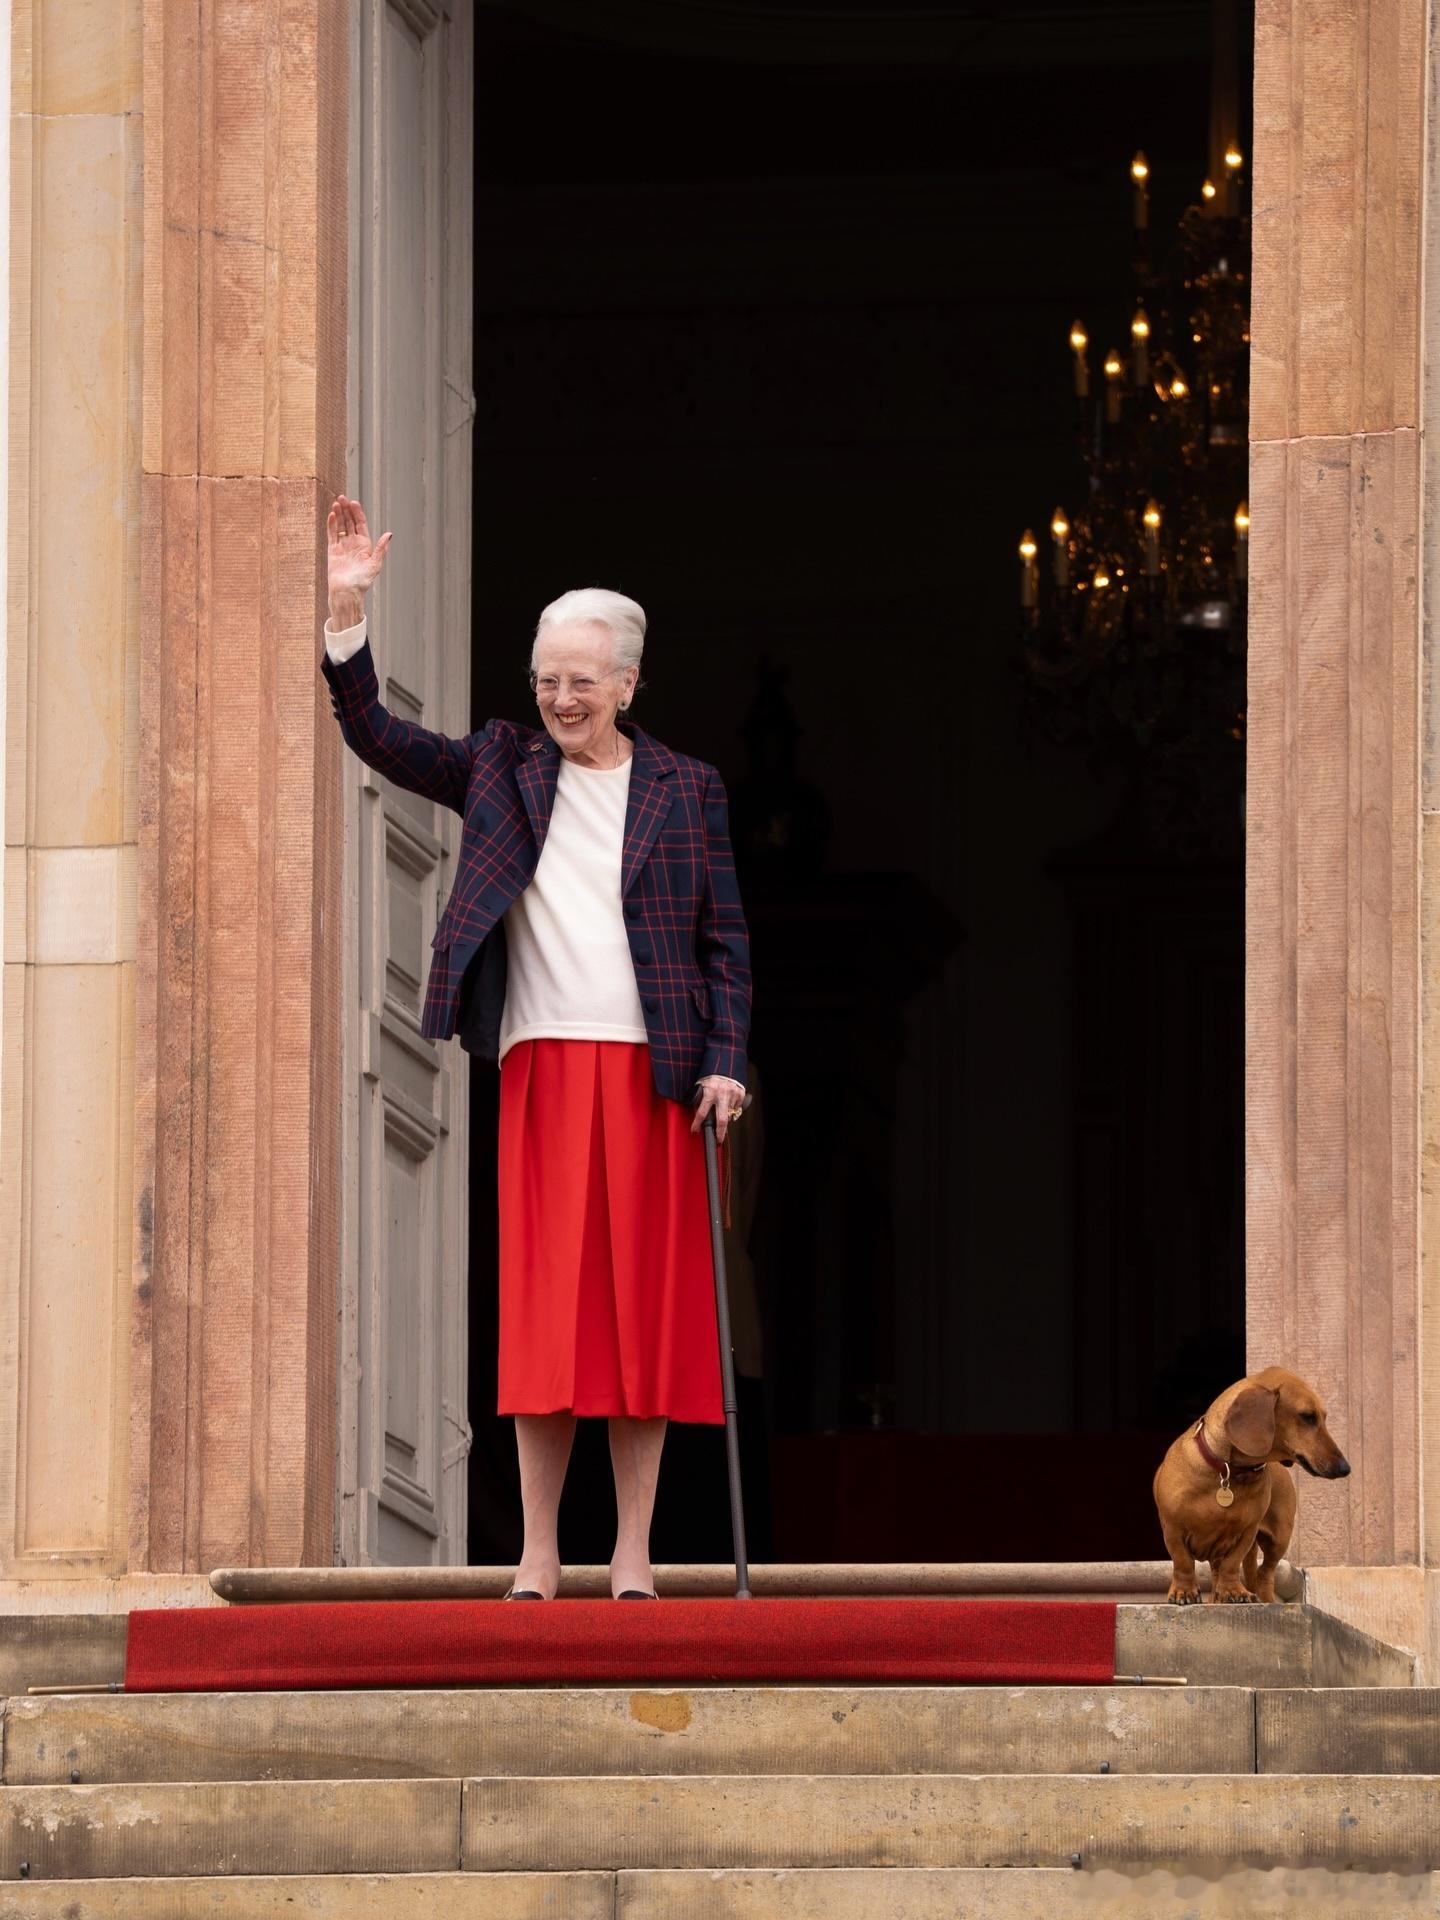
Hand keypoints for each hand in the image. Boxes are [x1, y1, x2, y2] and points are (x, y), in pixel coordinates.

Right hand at [327, 495, 392, 620]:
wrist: (347, 592)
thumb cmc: (362, 581)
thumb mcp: (375, 564)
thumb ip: (381, 548)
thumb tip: (390, 534)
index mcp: (365, 545)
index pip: (360, 524)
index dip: (357, 513)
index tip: (353, 502)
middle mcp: (353, 543)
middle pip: (349, 521)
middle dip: (346, 510)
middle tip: (342, 498)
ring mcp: (342, 546)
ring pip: (340, 526)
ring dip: (338, 514)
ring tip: (336, 503)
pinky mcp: (332, 550)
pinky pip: (331, 534)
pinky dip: (331, 525)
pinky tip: (331, 515)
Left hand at [691, 1075, 746, 1144]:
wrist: (726, 1064)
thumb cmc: (711, 1076)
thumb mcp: (702, 1085)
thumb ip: (700, 1098)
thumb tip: (698, 1114)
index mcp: (709, 1092)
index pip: (701, 1112)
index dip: (697, 1124)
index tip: (694, 1131)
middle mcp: (722, 1094)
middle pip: (721, 1120)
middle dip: (720, 1133)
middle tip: (718, 1141)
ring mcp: (733, 1095)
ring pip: (730, 1114)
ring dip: (726, 1117)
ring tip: (722, 1111)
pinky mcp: (741, 1094)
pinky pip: (736, 1108)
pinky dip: (732, 1109)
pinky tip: (729, 1103)